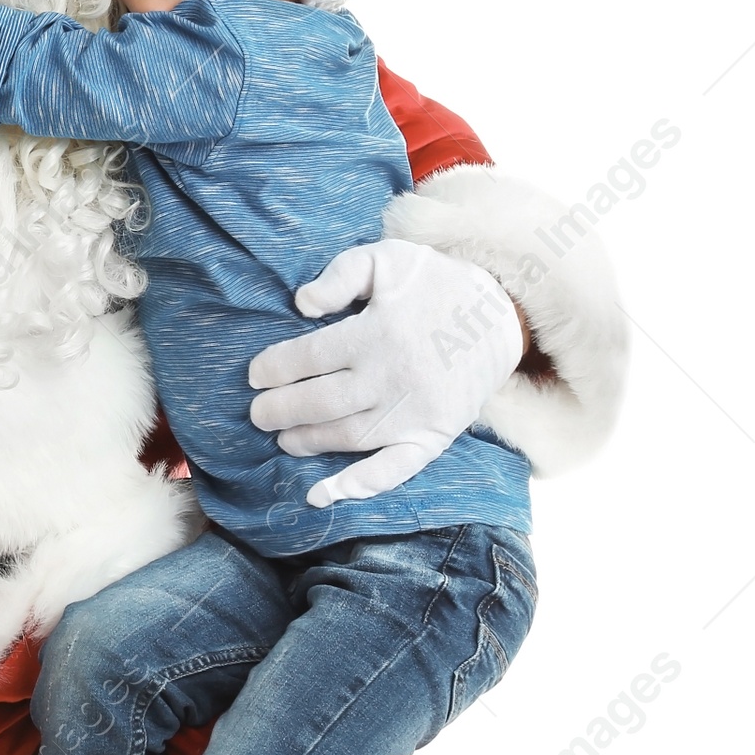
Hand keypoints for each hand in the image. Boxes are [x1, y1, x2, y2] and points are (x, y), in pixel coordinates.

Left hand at [249, 238, 522, 506]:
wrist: (499, 315)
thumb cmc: (434, 284)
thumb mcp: (388, 259)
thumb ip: (342, 275)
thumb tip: (302, 303)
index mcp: (377, 333)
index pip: (309, 357)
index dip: (274, 368)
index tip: (255, 375)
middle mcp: (392, 377)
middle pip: (321, 402)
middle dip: (280, 410)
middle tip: (257, 414)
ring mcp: (413, 412)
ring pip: (347, 436)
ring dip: (307, 441)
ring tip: (283, 439)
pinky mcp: (433, 436)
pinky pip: (392, 470)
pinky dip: (356, 486)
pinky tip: (321, 495)